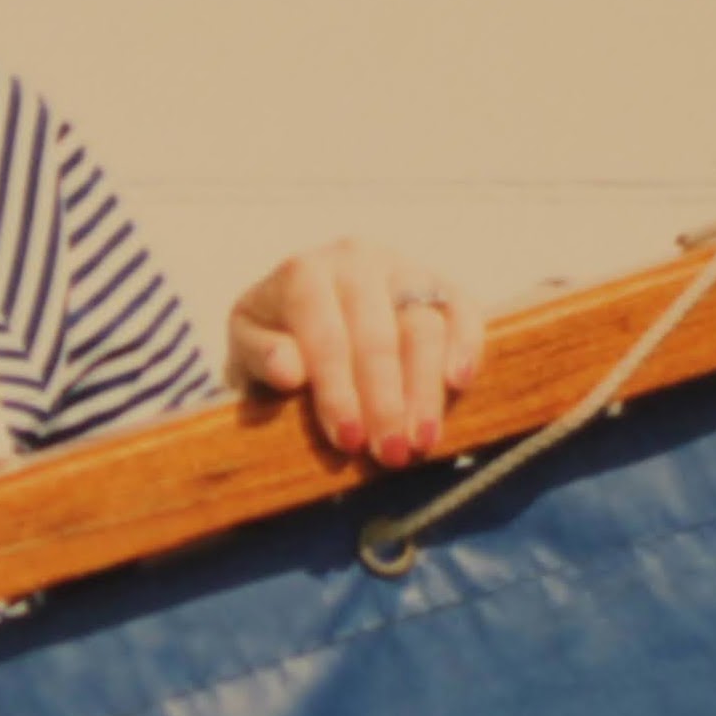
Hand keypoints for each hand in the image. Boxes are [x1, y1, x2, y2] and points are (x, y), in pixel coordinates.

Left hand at [225, 241, 485, 467]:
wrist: (302, 312)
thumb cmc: (272, 337)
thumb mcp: (248, 345)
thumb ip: (261, 354)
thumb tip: (288, 371)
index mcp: (304, 273)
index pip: (326, 337)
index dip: (338, 392)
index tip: (347, 441)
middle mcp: (358, 261)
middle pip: (380, 335)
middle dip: (385, 401)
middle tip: (388, 454)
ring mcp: (404, 270)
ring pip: (425, 328)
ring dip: (424, 391)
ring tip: (421, 442)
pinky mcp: (440, 285)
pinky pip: (463, 312)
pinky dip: (467, 346)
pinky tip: (459, 384)